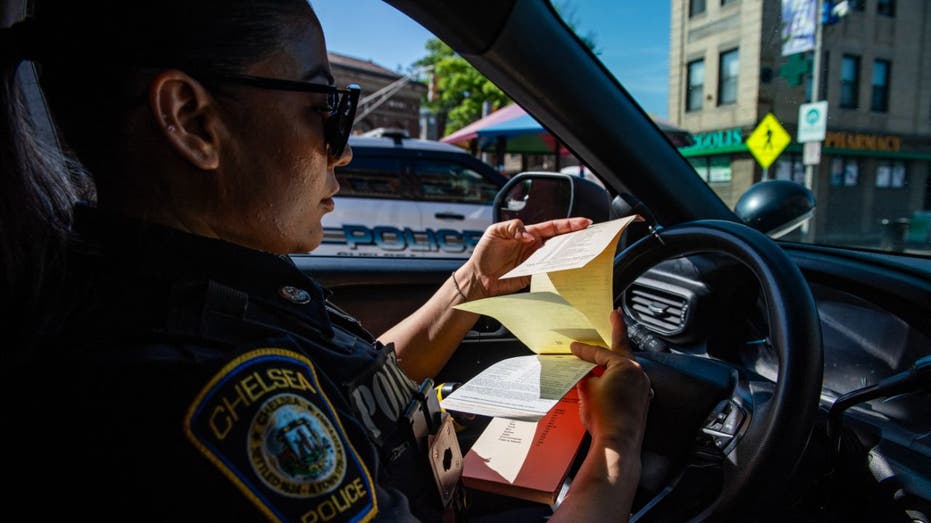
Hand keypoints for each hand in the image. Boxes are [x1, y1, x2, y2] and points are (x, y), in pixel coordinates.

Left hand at [458, 217, 591, 297]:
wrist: (478, 277)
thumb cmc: (485, 253)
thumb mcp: (495, 232)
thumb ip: (512, 228)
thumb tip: (530, 236)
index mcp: (528, 233)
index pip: (552, 226)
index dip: (568, 224)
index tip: (583, 222)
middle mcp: (535, 246)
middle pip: (560, 240)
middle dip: (577, 236)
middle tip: (592, 235)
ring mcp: (536, 261)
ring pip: (558, 255)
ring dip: (571, 253)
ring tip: (585, 250)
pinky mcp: (534, 275)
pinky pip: (550, 271)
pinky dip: (560, 269)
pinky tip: (569, 267)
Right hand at [571, 309, 650, 448]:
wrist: (617, 444)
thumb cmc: (603, 416)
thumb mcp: (587, 389)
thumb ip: (586, 376)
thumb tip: (587, 374)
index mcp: (626, 366)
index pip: (601, 353)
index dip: (585, 350)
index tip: (574, 347)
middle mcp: (639, 374)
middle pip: (621, 352)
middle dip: (617, 332)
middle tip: (615, 315)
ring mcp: (643, 388)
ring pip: (626, 369)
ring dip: (614, 361)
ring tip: (605, 353)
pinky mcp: (642, 402)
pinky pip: (629, 384)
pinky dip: (618, 379)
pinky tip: (609, 381)